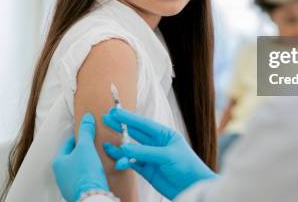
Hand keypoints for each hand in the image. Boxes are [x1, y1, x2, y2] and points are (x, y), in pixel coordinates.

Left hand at [52, 113, 109, 201]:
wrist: (92, 196)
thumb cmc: (85, 172)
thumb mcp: (86, 147)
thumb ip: (86, 131)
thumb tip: (87, 116)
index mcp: (58, 161)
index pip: (69, 142)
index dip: (80, 135)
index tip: (89, 131)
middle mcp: (60, 174)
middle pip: (73, 155)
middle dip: (84, 149)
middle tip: (95, 143)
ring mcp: (67, 184)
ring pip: (78, 167)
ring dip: (86, 161)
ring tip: (98, 156)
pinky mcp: (76, 191)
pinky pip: (82, 177)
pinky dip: (89, 172)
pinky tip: (97, 170)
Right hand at [102, 108, 217, 199]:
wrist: (193, 187)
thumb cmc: (187, 167)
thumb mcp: (167, 156)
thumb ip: (145, 152)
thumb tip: (124, 148)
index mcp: (164, 134)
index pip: (143, 124)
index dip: (128, 117)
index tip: (115, 111)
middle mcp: (157, 144)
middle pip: (135, 133)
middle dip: (120, 126)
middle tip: (106, 119)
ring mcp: (151, 157)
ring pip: (131, 149)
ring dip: (119, 147)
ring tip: (105, 143)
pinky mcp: (147, 170)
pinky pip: (132, 163)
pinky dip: (123, 162)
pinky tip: (116, 160)